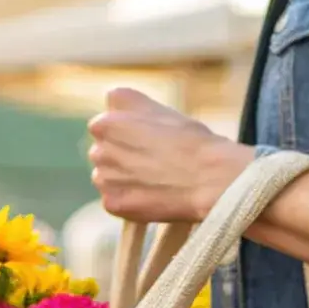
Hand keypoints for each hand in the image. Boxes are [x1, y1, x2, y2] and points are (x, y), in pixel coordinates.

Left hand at [88, 89, 254, 223]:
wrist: (209, 179)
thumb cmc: (191, 142)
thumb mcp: (159, 109)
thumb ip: (129, 106)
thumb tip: (112, 104)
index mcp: (106, 121)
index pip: (106, 127)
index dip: (129, 135)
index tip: (148, 143)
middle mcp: (99, 148)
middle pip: (104, 153)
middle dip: (122, 158)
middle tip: (153, 164)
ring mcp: (104, 179)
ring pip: (107, 178)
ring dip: (124, 180)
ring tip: (154, 181)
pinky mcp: (113, 203)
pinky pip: (115, 202)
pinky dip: (129, 202)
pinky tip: (152, 197)